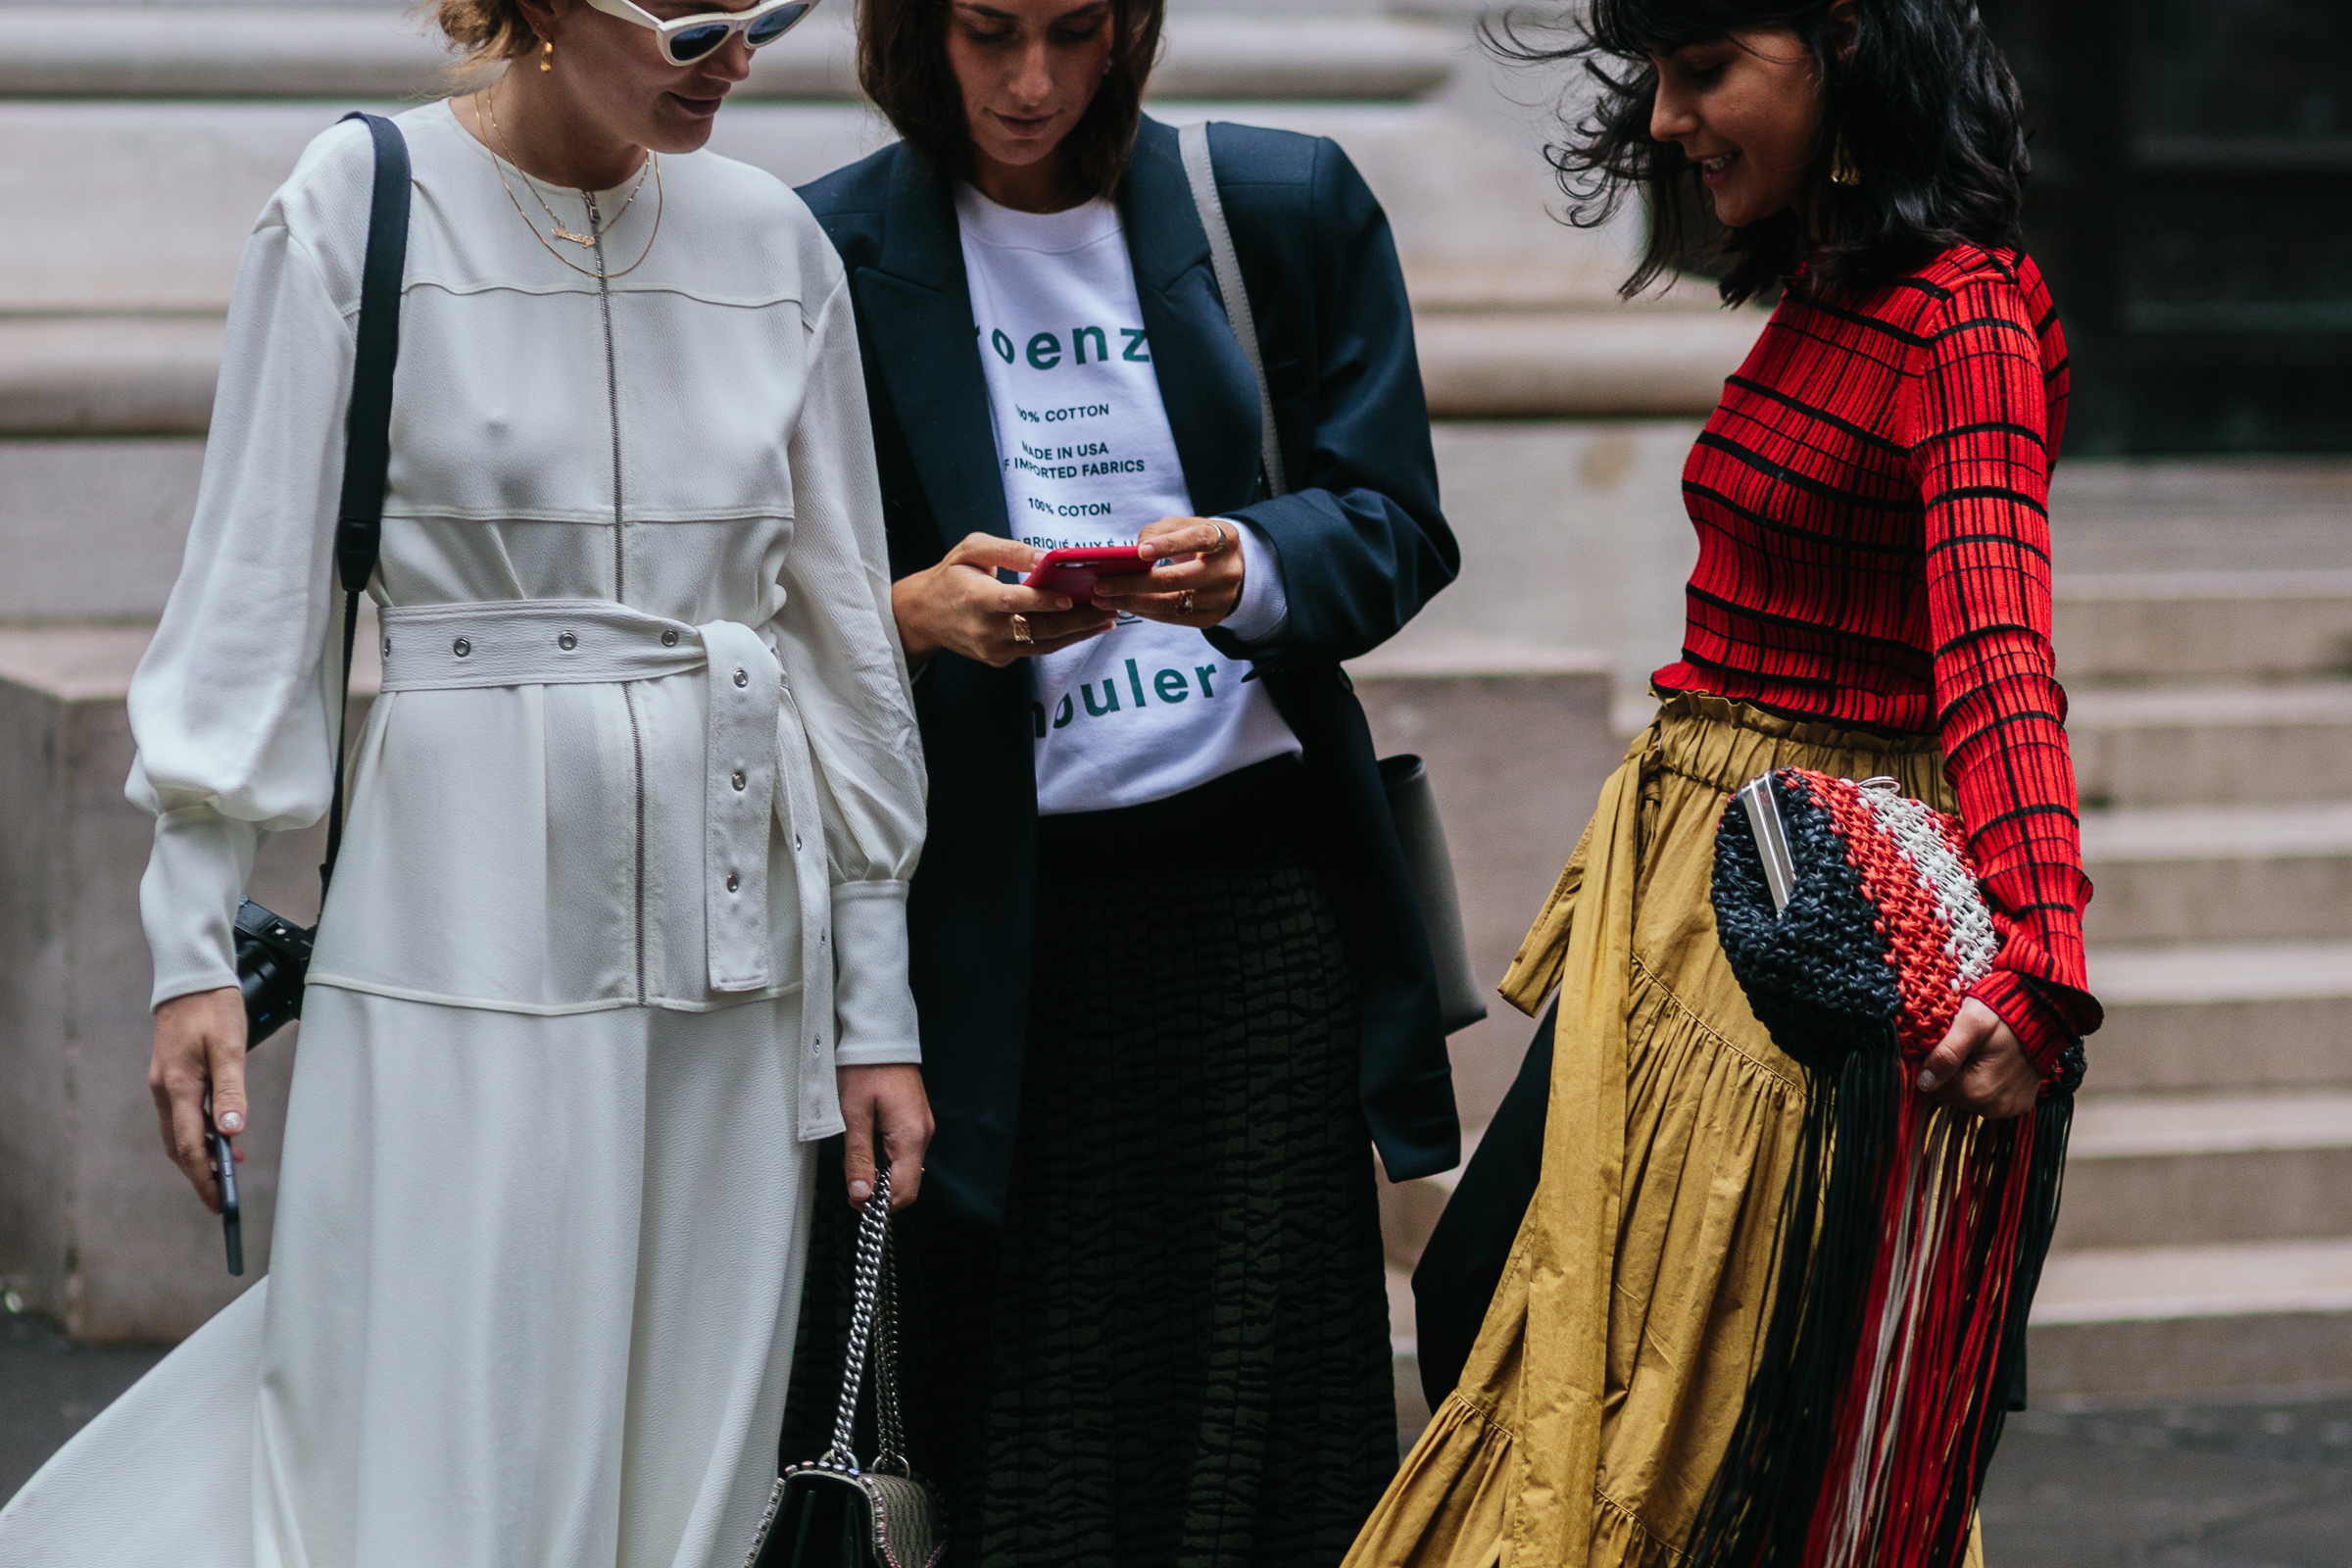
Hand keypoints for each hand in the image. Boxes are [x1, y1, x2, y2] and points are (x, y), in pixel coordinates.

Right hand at [149, 987, 247, 1212]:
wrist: (191, 978)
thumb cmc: (214, 1009)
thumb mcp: (231, 1047)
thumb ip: (231, 1090)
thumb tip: (232, 1132)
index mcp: (179, 1086)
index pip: (190, 1146)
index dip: (205, 1176)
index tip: (219, 1200)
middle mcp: (165, 1090)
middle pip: (179, 1146)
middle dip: (200, 1174)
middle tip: (221, 1197)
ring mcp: (164, 1084)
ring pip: (178, 1133)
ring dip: (200, 1154)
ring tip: (229, 1168)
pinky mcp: (170, 1076)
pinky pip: (180, 1116)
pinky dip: (197, 1133)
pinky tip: (219, 1134)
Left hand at [837, 1064, 932, 1211]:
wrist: (880, 1036)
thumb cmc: (865, 1069)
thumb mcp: (854, 1115)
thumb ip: (859, 1158)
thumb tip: (861, 1195)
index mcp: (910, 1136)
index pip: (903, 1191)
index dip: (879, 1204)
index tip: (855, 1200)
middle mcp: (923, 1135)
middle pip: (907, 1184)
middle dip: (880, 1193)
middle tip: (852, 1186)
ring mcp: (921, 1127)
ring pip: (906, 1169)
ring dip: (883, 1176)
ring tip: (857, 1165)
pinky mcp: (915, 1120)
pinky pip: (905, 1152)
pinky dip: (888, 1161)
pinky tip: (869, 1151)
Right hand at [892, 533, 1115, 667]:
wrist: (923, 616)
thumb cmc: (951, 576)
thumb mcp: (971, 549)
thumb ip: (1007, 550)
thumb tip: (1044, 556)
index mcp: (976, 598)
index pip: (1015, 602)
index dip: (1044, 601)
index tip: (1072, 596)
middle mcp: (985, 629)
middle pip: (1038, 628)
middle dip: (1078, 620)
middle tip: (1110, 607)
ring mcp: (993, 649)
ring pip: (1044, 644)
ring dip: (1079, 634)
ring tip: (1109, 620)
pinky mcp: (999, 660)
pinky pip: (1036, 649)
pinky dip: (1063, 639)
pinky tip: (1085, 627)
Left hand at [1092, 516, 1245, 627]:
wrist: (1233, 569)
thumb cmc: (1199, 541)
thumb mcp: (1185, 526)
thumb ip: (1160, 531)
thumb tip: (1133, 552)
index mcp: (1224, 539)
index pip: (1197, 539)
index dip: (1168, 545)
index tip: (1139, 552)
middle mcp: (1227, 571)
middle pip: (1177, 580)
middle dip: (1133, 583)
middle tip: (1102, 585)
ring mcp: (1221, 598)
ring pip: (1170, 604)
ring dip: (1131, 602)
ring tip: (1103, 598)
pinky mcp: (1212, 618)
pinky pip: (1173, 618)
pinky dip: (1145, 612)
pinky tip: (1125, 605)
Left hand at [1916, 998, 2040, 1120]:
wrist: (2045, 1012)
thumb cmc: (2003, 1014)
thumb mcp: (1970, 1024)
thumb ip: (1946, 1053)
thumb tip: (1923, 1083)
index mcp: (1977, 1092)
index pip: (1933, 1087)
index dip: (1933, 1064)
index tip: (1944, 1043)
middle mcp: (1994, 1109)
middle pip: (1950, 1095)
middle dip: (1951, 1072)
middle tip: (1965, 1045)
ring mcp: (2009, 1109)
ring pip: (1967, 1097)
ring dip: (1966, 1077)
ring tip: (1980, 1052)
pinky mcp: (2019, 1105)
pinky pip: (1988, 1098)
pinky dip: (1984, 1083)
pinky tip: (1993, 1063)